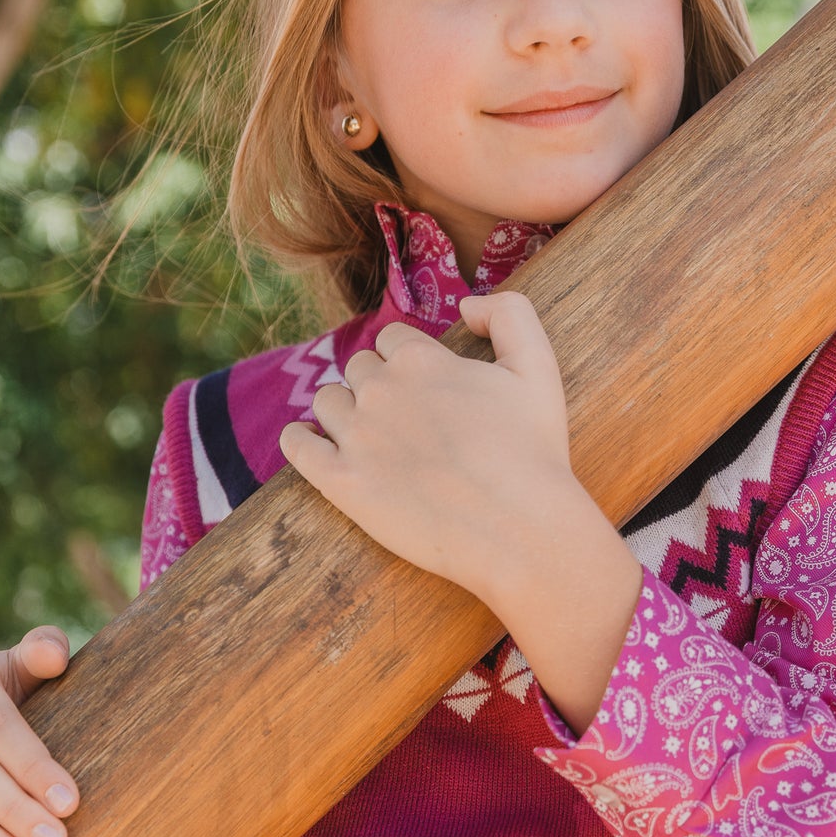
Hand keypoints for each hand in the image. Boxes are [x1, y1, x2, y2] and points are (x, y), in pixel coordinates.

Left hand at [279, 293, 640, 731]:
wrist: (519, 530)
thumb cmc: (534, 452)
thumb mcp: (538, 366)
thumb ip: (509, 314)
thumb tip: (467, 305)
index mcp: (420, 359)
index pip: (392, 339)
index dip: (409, 360)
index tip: (426, 388)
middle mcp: (379, 389)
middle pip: (358, 367)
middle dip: (378, 385)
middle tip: (406, 420)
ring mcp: (355, 436)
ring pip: (326, 400)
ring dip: (342, 410)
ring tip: (369, 437)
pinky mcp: (340, 482)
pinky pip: (296, 445)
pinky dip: (300, 439)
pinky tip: (312, 444)